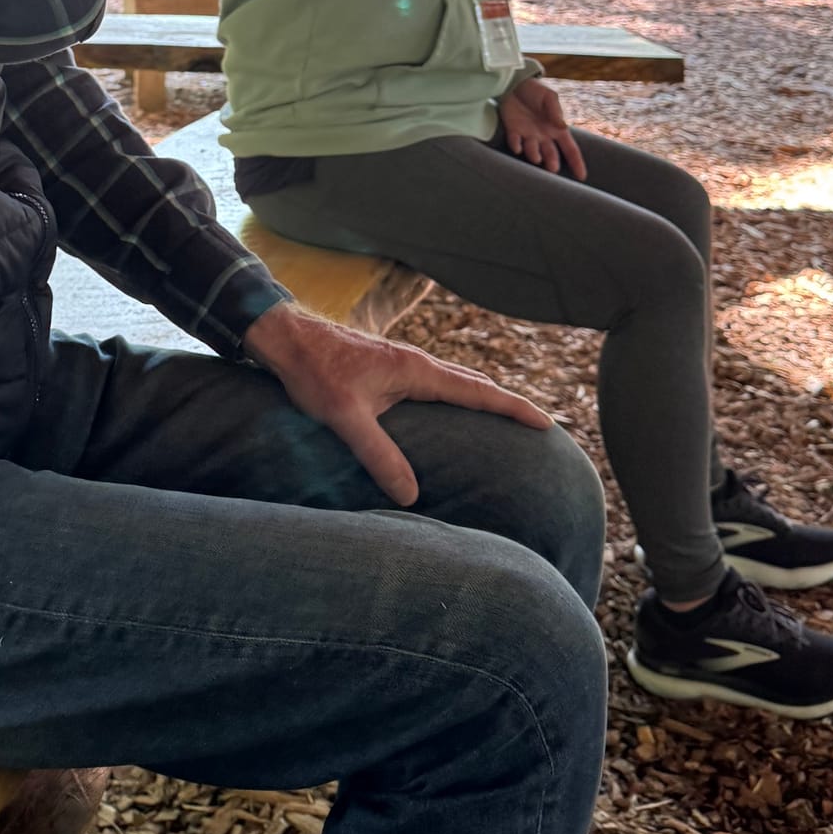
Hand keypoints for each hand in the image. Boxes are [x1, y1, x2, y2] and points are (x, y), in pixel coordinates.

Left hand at [243, 303, 551, 507]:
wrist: (286, 338)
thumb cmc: (314, 373)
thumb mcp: (346, 418)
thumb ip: (379, 455)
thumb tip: (411, 495)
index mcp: (417, 371)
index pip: (478, 391)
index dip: (513, 407)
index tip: (546, 422)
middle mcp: (417, 363)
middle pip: (475, 384)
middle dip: (507, 403)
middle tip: (538, 425)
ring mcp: (403, 363)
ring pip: (456, 381)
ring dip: (483, 397)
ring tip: (505, 419)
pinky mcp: (388, 367)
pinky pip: (437, 382)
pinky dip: (458, 395)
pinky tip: (451, 412)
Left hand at [498, 78, 586, 177]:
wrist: (515, 83)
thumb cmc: (536, 91)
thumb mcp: (549, 97)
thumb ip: (555, 111)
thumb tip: (562, 126)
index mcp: (556, 129)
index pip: (570, 149)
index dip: (577, 162)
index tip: (582, 177)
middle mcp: (544, 136)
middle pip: (551, 154)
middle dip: (552, 163)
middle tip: (553, 169)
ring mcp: (528, 135)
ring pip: (533, 151)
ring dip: (534, 156)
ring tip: (537, 159)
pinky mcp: (513, 131)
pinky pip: (514, 141)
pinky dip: (516, 145)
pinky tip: (518, 148)